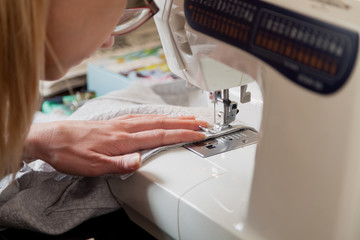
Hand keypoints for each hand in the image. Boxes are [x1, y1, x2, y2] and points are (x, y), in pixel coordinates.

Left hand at [23, 115, 206, 175]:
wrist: (51, 138)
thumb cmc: (70, 152)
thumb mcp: (92, 166)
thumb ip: (118, 164)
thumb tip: (140, 161)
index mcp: (123, 138)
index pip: (160, 135)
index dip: (182, 134)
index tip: (198, 134)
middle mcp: (125, 127)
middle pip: (161, 122)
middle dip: (184, 122)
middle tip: (203, 122)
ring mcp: (120, 123)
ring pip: (154, 118)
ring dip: (174, 117)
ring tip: (188, 117)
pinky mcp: (115, 123)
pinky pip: (143, 117)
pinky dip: (158, 116)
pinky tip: (160, 118)